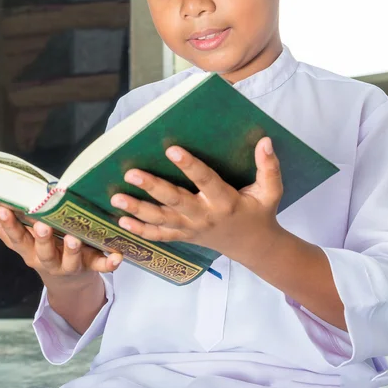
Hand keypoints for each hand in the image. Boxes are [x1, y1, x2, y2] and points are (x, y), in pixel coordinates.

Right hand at [0, 204, 122, 287]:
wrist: (70, 284)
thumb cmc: (44, 251)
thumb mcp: (23, 243)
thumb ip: (3, 227)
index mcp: (30, 252)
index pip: (16, 238)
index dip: (7, 225)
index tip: (0, 208)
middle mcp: (48, 261)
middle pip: (42, 252)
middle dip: (41, 239)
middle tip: (41, 225)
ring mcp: (70, 266)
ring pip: (70, 261)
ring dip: (71, 250)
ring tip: (73, 238)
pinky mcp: (91, 268)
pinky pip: (101, 267)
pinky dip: (110, 263)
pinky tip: (117, 256)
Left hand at [110, 137, 284, 264]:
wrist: (253, 246)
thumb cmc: (259, 213)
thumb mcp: (271, 192)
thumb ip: (269, 167)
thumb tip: (265, 141)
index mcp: (226, 202)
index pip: (206, 181)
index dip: (190, 166)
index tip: (172, 149)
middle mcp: (205, 216)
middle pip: (175, 201)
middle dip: (152, 187)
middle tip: (131, 174)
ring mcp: (191, 229)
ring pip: (161, 220)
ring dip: (137, 209)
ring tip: (116, 197)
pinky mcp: (183, 237)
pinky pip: (159, 236)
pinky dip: (139, 230)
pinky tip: (120, 221)